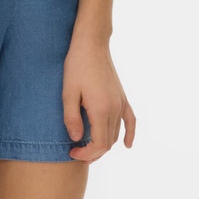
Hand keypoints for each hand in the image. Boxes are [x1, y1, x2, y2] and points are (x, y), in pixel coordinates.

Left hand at [62, 36, 135, 161]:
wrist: (91, 45)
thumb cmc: (76, 66)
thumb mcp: (68, 93)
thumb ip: (72, 118)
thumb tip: (76, 139)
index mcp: (101, 109)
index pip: (99, 144)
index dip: (86, 154)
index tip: (72, 152)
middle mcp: (114, 109)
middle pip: (108, 142)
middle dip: (93, 153)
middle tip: (76, 153)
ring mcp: (120, 103)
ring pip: (116, 133)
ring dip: (104, 145)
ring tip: (88, 148)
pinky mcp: (122, 97)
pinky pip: (130, 120)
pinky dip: (130, 134)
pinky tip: (128, 145)